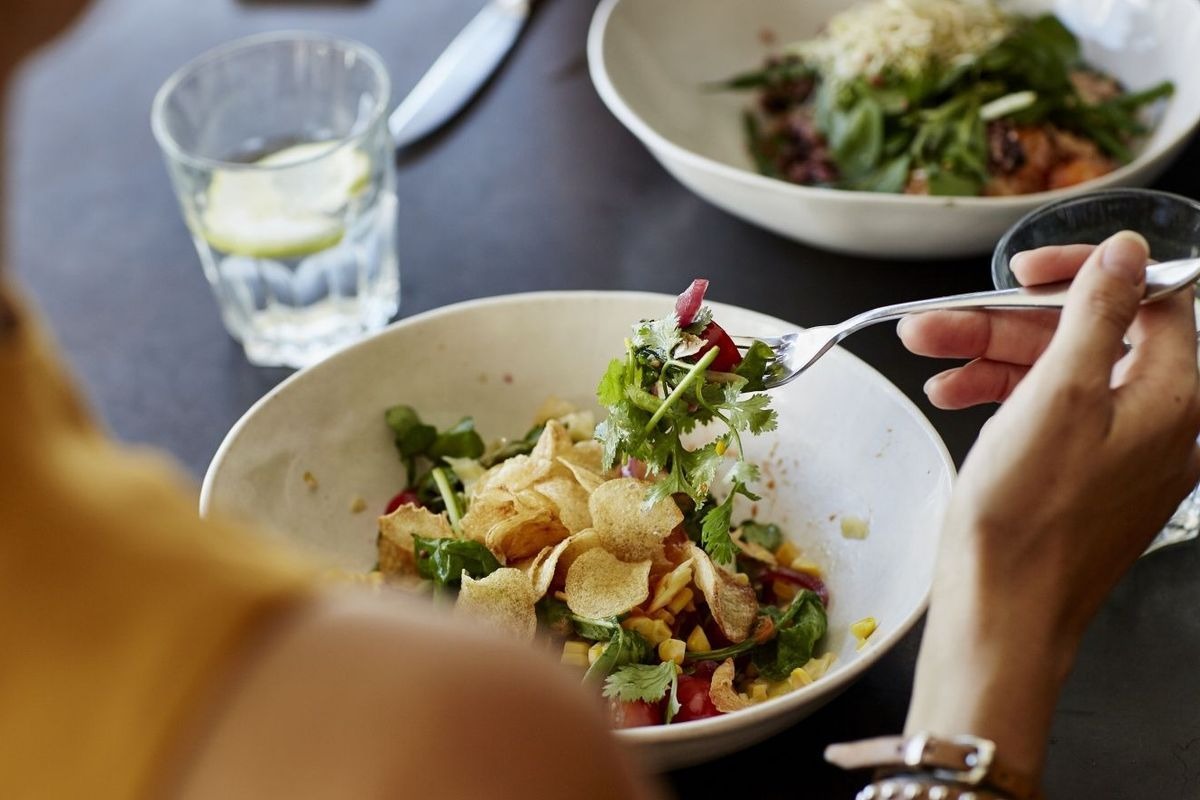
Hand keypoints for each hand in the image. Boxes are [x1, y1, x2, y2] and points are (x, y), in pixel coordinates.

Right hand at [904, 232, 1199, 779]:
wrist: (1002, 613)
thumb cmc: (1028, 519)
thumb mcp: (1058, 396)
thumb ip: (1098, 314)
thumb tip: (1128, 253)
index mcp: (1173, 397)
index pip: (1147, 301)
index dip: (1081, 275)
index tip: (1025, 271)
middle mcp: (1157, 423)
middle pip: (1087, 339)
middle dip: (1006, 323)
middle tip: (939, 322)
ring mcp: (1120, 453)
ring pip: (1058, 377)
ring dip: (990, 358)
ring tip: (927, 357)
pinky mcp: (1083, 478)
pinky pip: (1049, 416)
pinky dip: (1000, 399)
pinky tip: (952, 394)